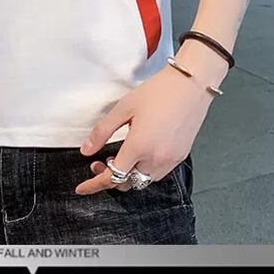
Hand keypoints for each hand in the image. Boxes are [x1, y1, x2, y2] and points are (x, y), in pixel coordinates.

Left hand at [75, 63, 213, 195]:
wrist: (191, 85)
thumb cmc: (159, 91)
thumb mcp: (124, 107)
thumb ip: (103, 131)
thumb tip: (86, 150)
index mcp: (139, 146)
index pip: (112, 177)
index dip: (94, 184)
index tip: (82, 188)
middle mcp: (155, 159)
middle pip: (128, 183)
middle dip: (111, 177)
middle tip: (100, 162)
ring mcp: (170, 160)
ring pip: (143, 180)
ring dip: (129, 175)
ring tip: (121, 156)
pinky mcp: (180, 157)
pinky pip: (158, 173)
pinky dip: (145, 169)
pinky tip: (141, 153)